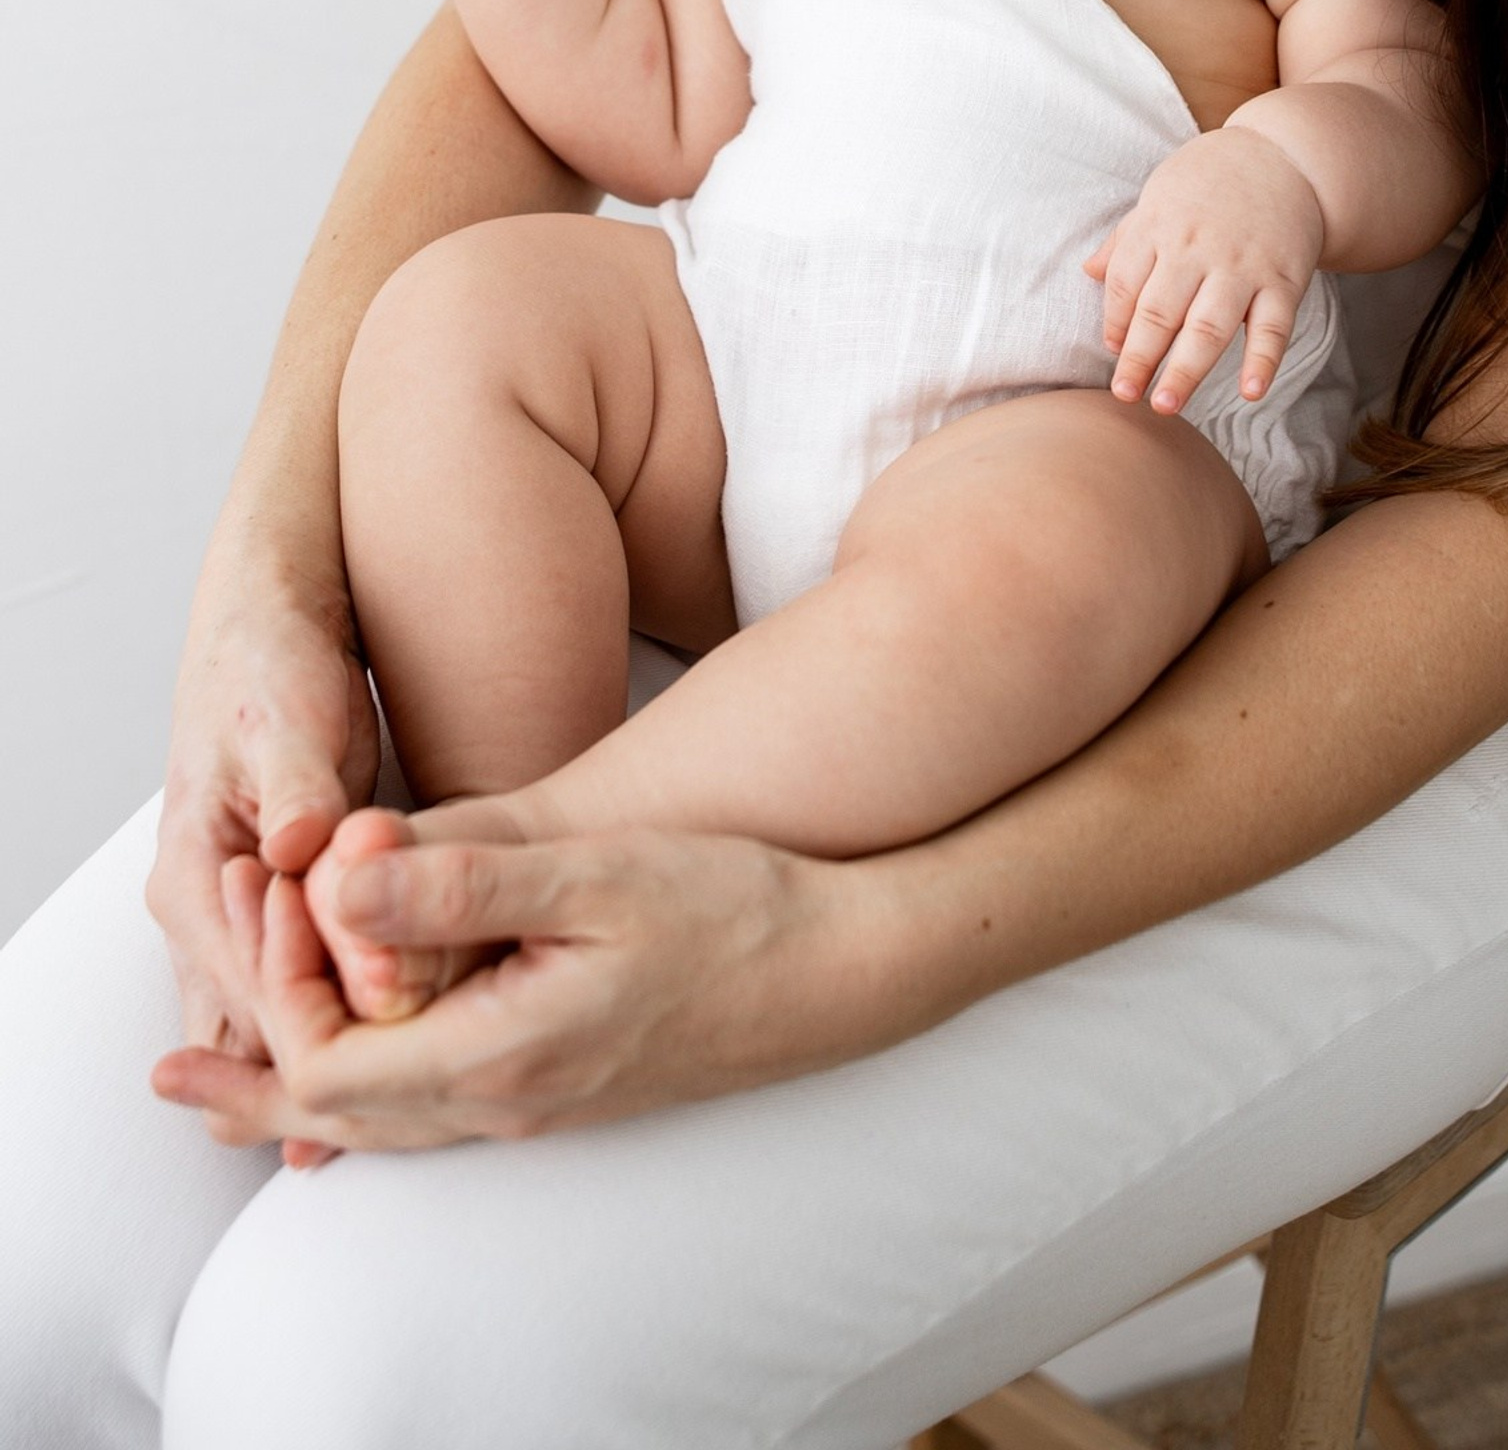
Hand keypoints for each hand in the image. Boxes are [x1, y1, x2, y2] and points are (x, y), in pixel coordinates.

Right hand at [145, 581, 380, 1059]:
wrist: (269, 629)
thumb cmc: (270, 668)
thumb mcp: (286, 721)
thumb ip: (295, 791)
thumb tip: (296, 846)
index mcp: (192, 877)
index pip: (247, 989)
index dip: (321, 1015)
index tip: (396, 1021)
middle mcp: (204, 914)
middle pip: (255, 1030)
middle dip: (330, 1055)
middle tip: (414, 1076)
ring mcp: (240, 919)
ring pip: (277, 1023)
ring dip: (340, 1044)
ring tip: (418, 1078)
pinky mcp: (281, 910)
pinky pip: (305, 987)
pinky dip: (348, 1012)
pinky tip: (408, 1038)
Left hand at [151, 822, 886, 1153]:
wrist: (841, 967)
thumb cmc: (732, 908)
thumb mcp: (594, 877)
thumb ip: (462, 884)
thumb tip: (336, 881)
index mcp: (500, 1053)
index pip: (332, 1060)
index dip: (278, 991)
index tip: (266, 904)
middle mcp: (509, 1099)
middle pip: (343, 1119)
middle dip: (255, 1089)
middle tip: (171, 1079)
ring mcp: (541, 1101)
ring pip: (390, 1124)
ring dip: (306, 1097)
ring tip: (234, 1089)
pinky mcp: (567, 1082)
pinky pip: (437, 1109)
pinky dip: (374, 1090)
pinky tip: (370, 1065)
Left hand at [1085, 126, 1325, 414]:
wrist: (1285, 155)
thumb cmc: (1210, 180)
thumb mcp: (1159, 195)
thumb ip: (1126, 239)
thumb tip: (1087, 274)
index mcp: (1159, 226)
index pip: (1126, 284)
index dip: (1115, 323)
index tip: (1114, 353)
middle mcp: (1197, 247)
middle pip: (1160, 311)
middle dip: (1139, 357)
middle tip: (1125, 394)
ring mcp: (1242, 265)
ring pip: (1209, 325)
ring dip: (1186, 369)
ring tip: (1165, 404)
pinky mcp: (1284, 279)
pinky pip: (1272, 326)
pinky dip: (1263, 361)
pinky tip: (1250, 392)